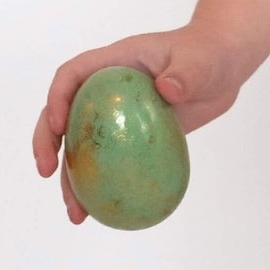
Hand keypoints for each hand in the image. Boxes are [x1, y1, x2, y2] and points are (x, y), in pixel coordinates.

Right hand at [31, 24, 246, 223]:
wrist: (223, 67)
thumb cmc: (208, 54)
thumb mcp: (200, 61)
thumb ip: (186, 74)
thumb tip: (168, 90)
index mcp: (115, 63)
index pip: (72, 74)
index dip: (58, 97)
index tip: (59, 125)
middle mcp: (107, 89)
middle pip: (64, 114)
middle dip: (47, 142)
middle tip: (46, 172)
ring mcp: (117, 115)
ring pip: (82, 147)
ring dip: (71, 180)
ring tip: (75, 214)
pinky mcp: (131, 138)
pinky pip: (109, 163)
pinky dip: (102, 188)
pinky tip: (102, 215)